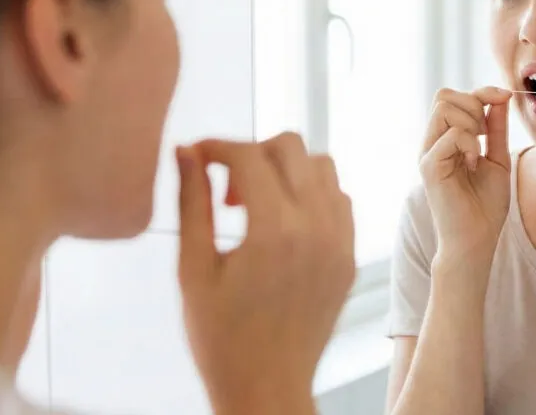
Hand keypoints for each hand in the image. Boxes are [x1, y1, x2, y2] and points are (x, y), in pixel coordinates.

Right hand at [176, 133, 354, 414]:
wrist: (267, 388)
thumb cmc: (221, 339)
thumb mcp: (193, 269)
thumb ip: (192, 203)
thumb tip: (186, 152)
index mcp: (273, 230)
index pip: (248, 155)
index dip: (216, 146)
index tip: (196, 155)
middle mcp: (316, 228)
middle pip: (291, 146)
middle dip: (252, 152)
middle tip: (226, 190)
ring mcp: (340, 242)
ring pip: (323, 166)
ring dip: (287, 169)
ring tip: (256, 205)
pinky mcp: (349, 257)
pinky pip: (340, 200)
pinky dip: (313, 194)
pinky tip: (284, 222)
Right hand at [419, 87, 512, 266]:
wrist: (476, 240)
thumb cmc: (485, 206)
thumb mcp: (498, 158)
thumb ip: (496, 128)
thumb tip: (500, 97)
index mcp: (445, 139)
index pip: (453, 97)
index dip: (481, 91)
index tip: (504, 97)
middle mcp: (432, 143)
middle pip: (443, 95)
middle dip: (473, 104)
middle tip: (485, 135)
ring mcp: (428, 153)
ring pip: (444, 108)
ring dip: (471, 122)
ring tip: (478, 149)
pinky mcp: (429, 167)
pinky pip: (450, 135)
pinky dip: (469, 143)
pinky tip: (473, 163)